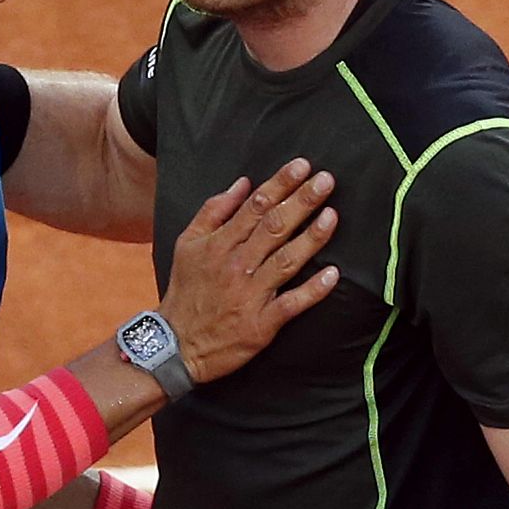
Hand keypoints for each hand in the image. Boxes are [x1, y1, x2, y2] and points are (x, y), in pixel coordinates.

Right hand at [158, 159, 337, 384]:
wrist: (176, 343)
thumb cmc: (186, 290)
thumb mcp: (187, 244)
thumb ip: (213, 212)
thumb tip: (242, 183)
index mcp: (220, 244)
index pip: (255, 207)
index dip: (280, 184)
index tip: (302, 166)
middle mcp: (237, 266)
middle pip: (274, 227)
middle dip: (301, 201)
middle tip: (326, 180)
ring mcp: (251, 295)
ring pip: (286, 261)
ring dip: (311, 238)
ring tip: (332, 215)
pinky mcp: (261, 324)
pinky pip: (291, 304)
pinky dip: (313, 290)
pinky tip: (333, 274)